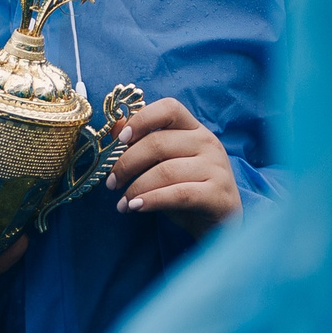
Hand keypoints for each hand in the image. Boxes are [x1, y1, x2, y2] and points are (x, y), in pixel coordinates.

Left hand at [104, 98, 241, 237]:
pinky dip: (152, 200)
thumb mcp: (164, 164)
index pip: (169, 108)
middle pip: (158, 143)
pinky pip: (178, 194)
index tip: (121, 139)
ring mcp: (216, 168)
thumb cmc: (188, 190)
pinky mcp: (217, 194)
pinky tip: (136, 207)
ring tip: (123, 202)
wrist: (220, 224)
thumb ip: (142, 144)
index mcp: (194, 129)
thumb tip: (116, 126)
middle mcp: (208, 143)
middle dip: (126, 164)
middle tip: (111, 182)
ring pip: (165, 171)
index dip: (142, 119)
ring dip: (136, 188)